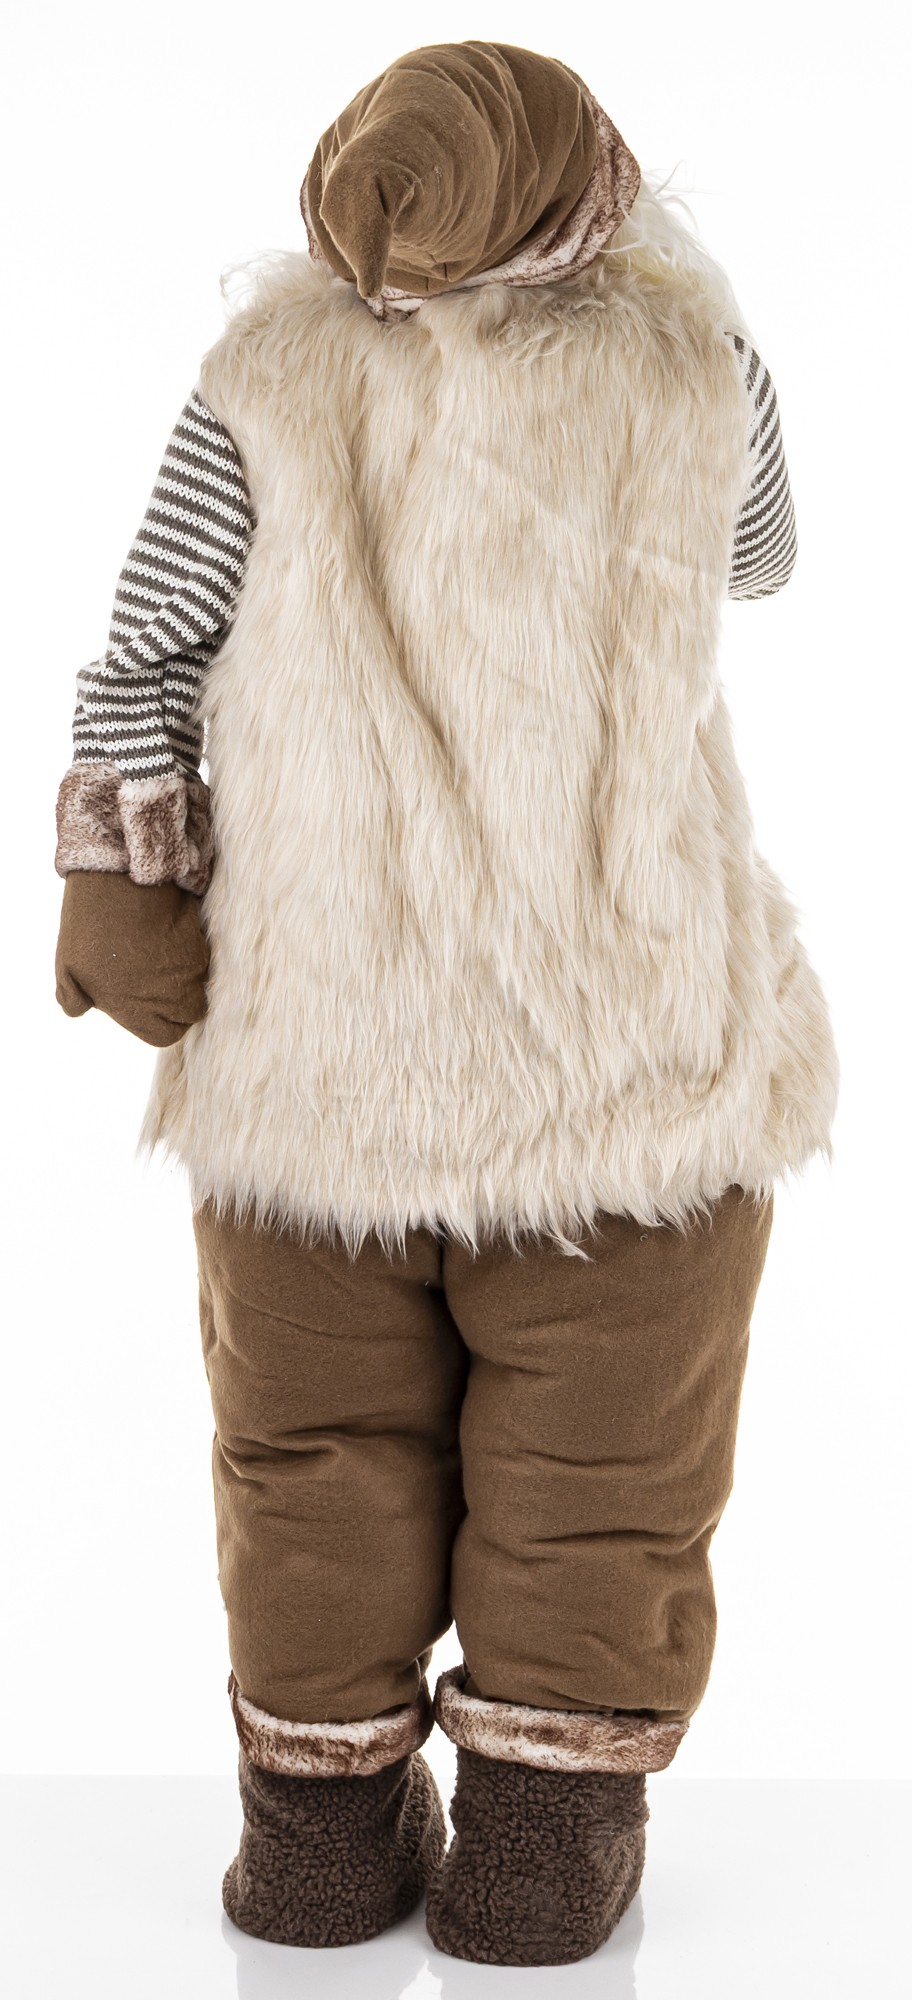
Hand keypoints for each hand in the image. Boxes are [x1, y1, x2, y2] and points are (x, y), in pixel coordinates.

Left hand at [56, 869, 209, 1046]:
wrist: (120, 879)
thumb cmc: (90, 928)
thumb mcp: (67, 968)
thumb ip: (73, 1000)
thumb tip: (79, 1010)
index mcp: (139, 1007)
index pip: (165, 1035)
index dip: (158, 1025)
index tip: (147, 1009)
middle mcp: (171, 993)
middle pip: (191, 1014)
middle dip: (179, 1006)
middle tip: (156, 985)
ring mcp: (190, 966)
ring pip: (199, 986)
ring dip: (184, 978)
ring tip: (157, 955)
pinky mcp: (200, 941)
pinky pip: (202, 960)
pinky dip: (188, 955)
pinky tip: (164, 938)